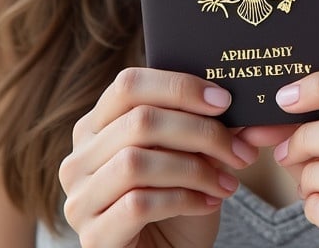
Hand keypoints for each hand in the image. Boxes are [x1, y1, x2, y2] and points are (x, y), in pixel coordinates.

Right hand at [59, 67, 257, 247]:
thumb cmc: (176, 203)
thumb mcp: (191, 155)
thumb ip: (205, 125)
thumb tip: (235, 102)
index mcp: (97, 126)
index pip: (128, 85)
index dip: (178, 86)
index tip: (223, 101)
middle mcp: (79, 158)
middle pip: (139, 122)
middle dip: (199, 132)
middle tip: (239, 150)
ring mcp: (80, 198)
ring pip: (136, 162)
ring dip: (194, 169)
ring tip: (227, 181)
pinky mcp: (93, 236)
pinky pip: (138, 204)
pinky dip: (183, 199)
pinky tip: (209, 203)